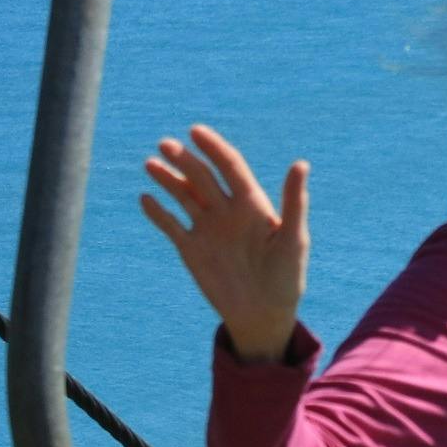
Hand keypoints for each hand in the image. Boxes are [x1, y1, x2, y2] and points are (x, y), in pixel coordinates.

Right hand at [140, 124, 308, 362]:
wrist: (263, 315)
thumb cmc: (286, 277)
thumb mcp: (292, 238)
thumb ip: (293, 201)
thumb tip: (301, 163)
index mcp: (252, 204)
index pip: (229, 166)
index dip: (214, 147)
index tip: (196, 131)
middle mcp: (227, 211)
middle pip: (202, 177)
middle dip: (184, 159)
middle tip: (165, 144)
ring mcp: (207, 228)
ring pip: (183, 196)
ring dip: (167, 179)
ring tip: (150, 164)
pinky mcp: (191, 249)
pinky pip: (171, 225)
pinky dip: (158, 213)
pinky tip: (145, 199)